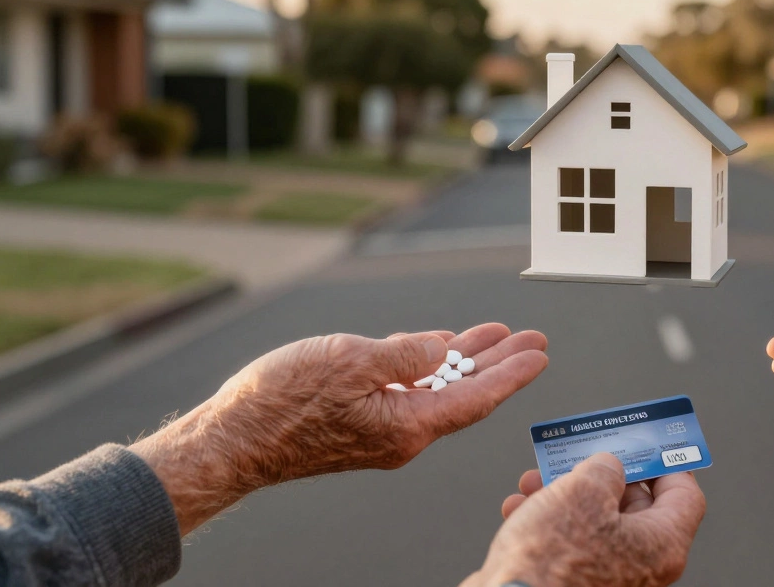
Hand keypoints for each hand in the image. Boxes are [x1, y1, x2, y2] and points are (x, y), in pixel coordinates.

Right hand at [132, 323, 547, 533]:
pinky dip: (428, 367)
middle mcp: (403, 433)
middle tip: (532, 338)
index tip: (540, 353)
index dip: (512, 373)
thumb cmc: (284, 402)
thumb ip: (405, 354)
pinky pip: (409, 390)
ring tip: (496, 335)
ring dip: (466, 360)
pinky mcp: (361, 421)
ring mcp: (382, 429)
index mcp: (409, 425)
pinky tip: (441, 348)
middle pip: (466, 393)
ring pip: (438, 389)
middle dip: (500, 363)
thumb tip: (442, 348)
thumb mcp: (351, 362)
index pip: (477, 398)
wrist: (233, 439)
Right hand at [464, 454, 706, 586]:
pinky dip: (545, 520)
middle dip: (600, 474)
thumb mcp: (584, 489)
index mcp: (661, 545)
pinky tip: (520, 507)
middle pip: (633, 505)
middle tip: (581, 454)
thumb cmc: (552, 562)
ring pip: (592, 521)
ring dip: (562, 493)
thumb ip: (604, 468)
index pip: (684, 496)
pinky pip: (568, 543)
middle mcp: (641, 567)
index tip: (649, 445)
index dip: (666, 464)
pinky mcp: (575, 583)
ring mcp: (608, 577)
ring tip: (536, 479)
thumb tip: (606, 466)